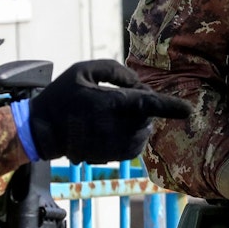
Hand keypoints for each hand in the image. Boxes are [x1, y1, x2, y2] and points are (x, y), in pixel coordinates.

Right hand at [28, 60, 190, 163]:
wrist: (40, 131)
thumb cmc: (61, 96)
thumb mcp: (83, 70)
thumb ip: (114, 70)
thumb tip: (138, 82)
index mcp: (108, 103)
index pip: (146, 105)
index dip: (170, 107)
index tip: (188, 110)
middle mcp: (113, 127)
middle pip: (148, 118)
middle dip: (146, 107)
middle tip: (127, 98)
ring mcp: (111, 145)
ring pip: (143, 135)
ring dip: (140, 123)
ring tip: (120, 113)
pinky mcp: (109, 157)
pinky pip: (134, 149)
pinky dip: (134, 137)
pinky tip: (119, 128)